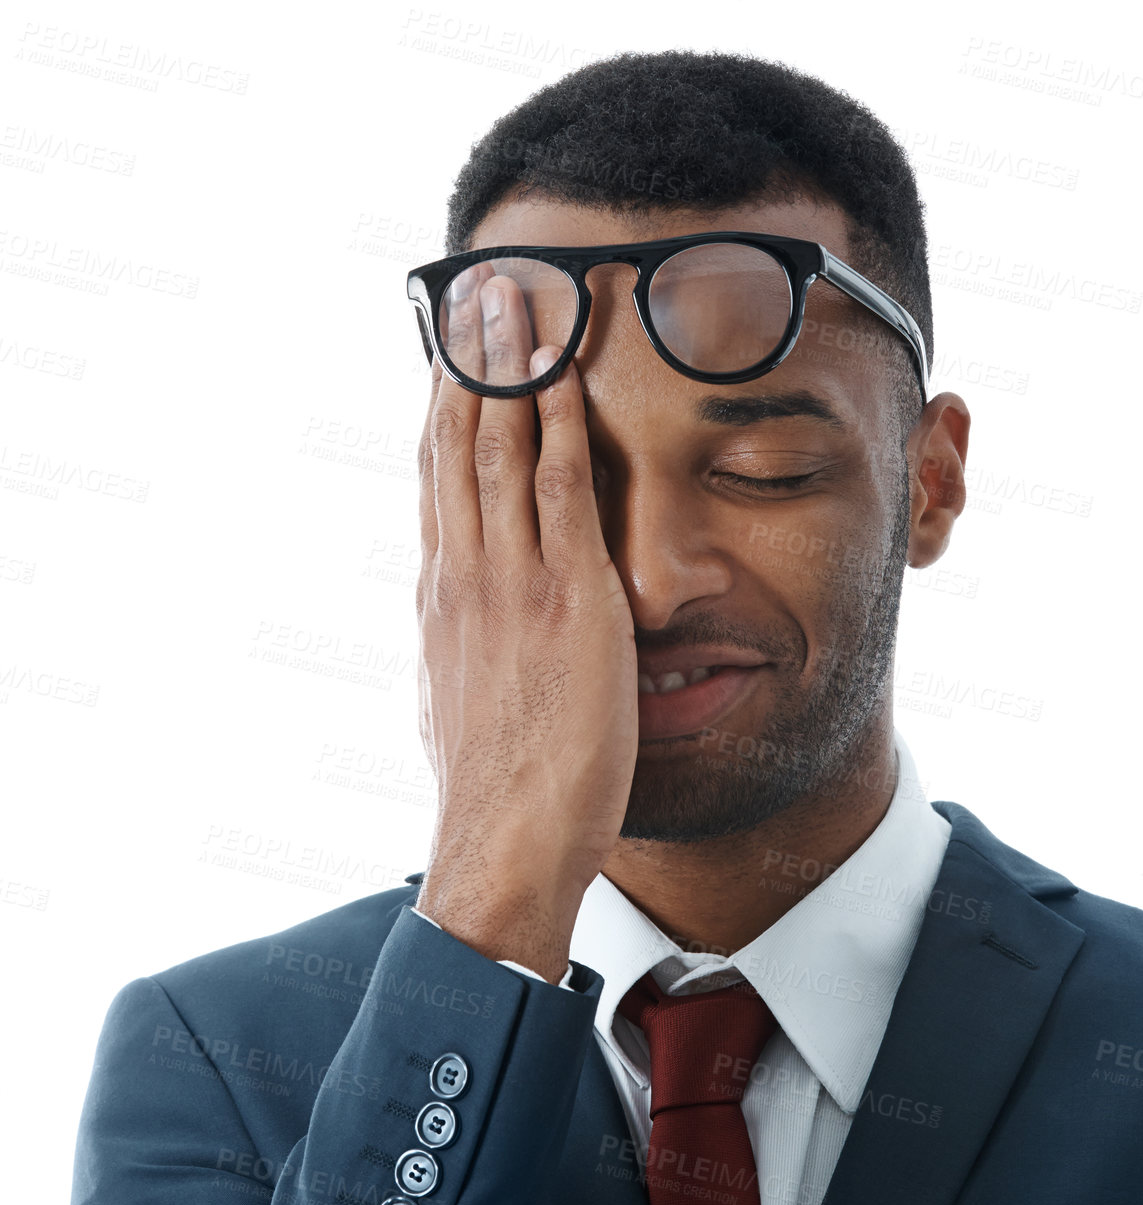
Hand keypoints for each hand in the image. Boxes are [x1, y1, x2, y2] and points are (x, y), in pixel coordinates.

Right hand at [413, 264, 637, 978]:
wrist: (505, 837)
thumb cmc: (494, 785)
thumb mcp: (462, 700)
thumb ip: (467, 646)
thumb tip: (467, 628)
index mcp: (443, 596)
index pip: (438, 480)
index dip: (445, 409)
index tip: (451, 356)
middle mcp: (465, 573)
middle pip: (457, 444)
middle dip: (468, 363)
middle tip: (477, 293)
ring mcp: (511, 579)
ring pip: (499, 448)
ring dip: (510, 368)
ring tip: (514, 300)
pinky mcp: (567, 595)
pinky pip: (559, 487)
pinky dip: (558, 421)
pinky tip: (565, 372)